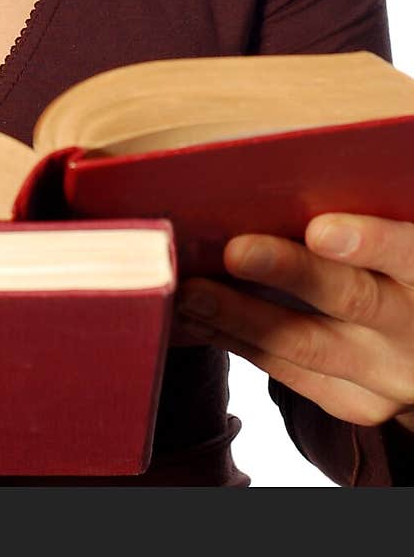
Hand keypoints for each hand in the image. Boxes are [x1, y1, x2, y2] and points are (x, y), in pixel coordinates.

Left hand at [175, 213, 413, 432]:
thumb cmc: (392, 267)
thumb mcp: (396, 239)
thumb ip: (363, 213)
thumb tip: (277, 178)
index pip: (406, 253)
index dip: (368, 242)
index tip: (320, 230)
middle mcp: (413, 329)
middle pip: (351, 299)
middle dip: (288, 273)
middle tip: (234, 251)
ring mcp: (385, 375)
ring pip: (307, 345)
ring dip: (238, 316)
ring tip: (189, 291)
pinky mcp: (354, 402)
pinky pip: (287, 372)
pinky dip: (234, 343)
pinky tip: (190, 321)